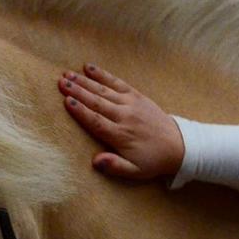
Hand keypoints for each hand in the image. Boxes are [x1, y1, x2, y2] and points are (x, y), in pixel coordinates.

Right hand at [58, 64, 185, 179]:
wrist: (178, 146)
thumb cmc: (153, 160)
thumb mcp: (135, 171)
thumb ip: (115, 166)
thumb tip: (95, 161)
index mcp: (121, 135)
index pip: (96, 121)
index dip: (80, 111)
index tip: (67, 101)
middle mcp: (124, 117)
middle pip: (97, 102)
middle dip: (78, 91)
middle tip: (61, 82)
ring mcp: (131, 104)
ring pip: (104, 90)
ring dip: (85, 81)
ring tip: (68, 74)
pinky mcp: (137, 96)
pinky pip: (117, 83)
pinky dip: (103, 74)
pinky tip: (89, 67)